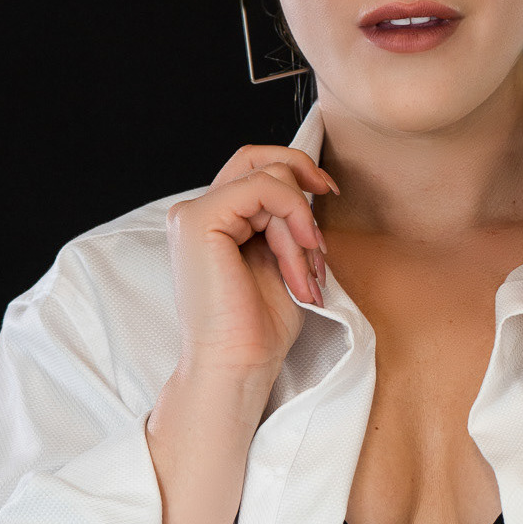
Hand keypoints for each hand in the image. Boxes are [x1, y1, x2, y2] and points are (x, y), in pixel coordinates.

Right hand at [165, 145, 337, 380]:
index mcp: (214, 220)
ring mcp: (193, 214)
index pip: (254, 167)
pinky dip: (293, 219)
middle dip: (302, 176)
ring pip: (270, 179)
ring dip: (302, 226)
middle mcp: (197, 211)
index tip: (329, 193)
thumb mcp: (282, 257)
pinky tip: (300, 257)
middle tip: (328, 204)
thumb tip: (313, 186)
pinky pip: (263, 189)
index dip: (296, 170)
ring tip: (306, 273)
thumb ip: (285, 220)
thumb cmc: (261, 325)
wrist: (239, 365)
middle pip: (257, 158)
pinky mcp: (200, 221)